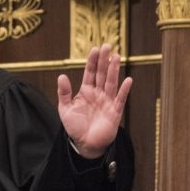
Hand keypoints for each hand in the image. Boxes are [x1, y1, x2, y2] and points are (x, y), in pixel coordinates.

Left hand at [56, 43, 132, 159]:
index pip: (90, 73)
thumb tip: (61, 76)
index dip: (92, 61)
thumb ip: (63, 93)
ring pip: (111, 82)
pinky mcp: (114, 111)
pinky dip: (124, 90)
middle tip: (107, 46)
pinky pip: (120, 99)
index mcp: (86, 91)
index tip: (95, 49)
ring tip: (116, 57)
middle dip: (104, 60)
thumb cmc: (75, 127)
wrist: (85, 144)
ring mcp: (107, 101)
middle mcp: (98, 93)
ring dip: (114, 70)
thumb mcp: (65, 109)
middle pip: (101, 74)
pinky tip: (128, 80)